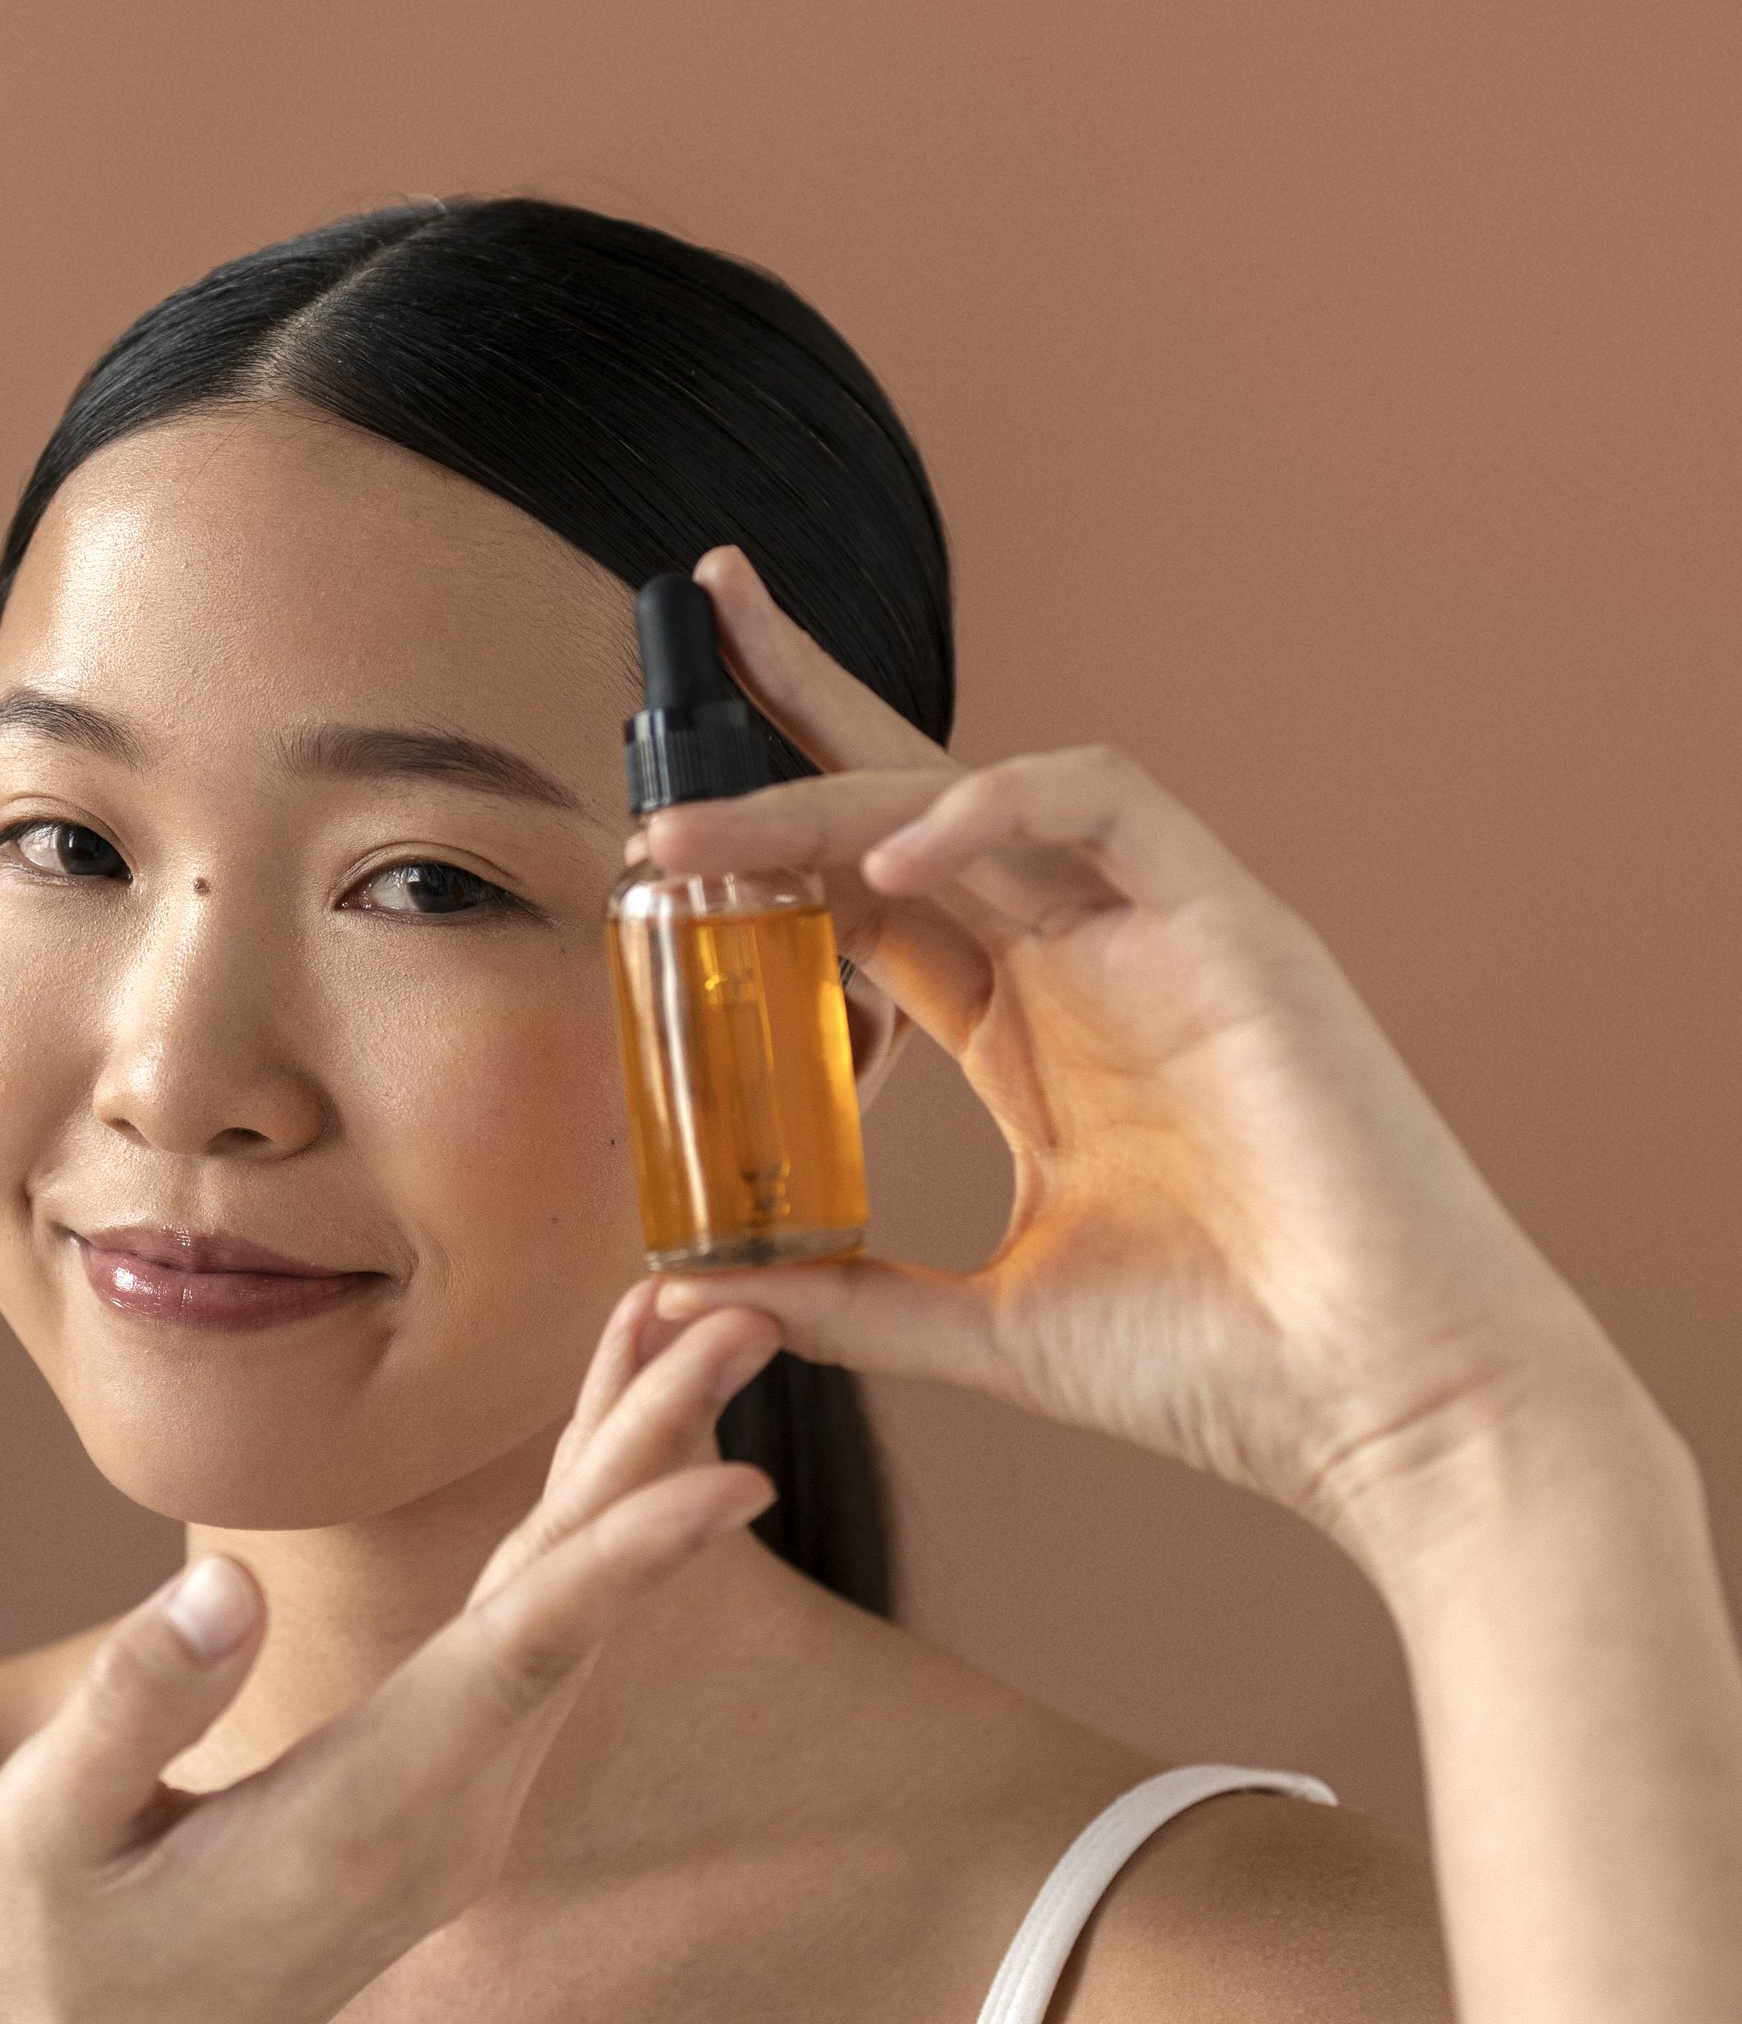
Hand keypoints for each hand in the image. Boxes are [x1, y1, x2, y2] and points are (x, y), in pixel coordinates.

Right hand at [0, 1293, 777, 2023]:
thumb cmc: (59, 1969)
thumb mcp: (44, 1836)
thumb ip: (132, 1707)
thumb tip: (225, 1583)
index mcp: (368, 1814)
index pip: (523, 1656)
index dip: (628, 1557)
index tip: (735, 1479)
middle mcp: (451, 1812)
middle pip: (579, 1604)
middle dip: (662, 1451)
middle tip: (746, 1311)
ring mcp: (462, 1811)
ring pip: (571, 1611)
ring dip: (628, 1469)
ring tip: (684, 1329)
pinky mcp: (446, 1798)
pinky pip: (538, 1638)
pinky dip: (579, 1529)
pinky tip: (597, 1453)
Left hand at [643, 546, 1618, 1558]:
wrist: (1372, 1407)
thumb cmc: (1217, 1367)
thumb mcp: (987, 1330)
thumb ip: (850, 1296)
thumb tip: (698, 1291)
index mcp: (1030, 1038)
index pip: (874, 897)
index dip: (768, 844)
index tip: (651, 830)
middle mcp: (1084, 964)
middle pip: (913, 798)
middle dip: (801, 703)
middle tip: (694, 616)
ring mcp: (1156, 937)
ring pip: (978, 788)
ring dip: (836, 781)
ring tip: (697, 829)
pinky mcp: (1232, 926)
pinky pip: (1103, 802)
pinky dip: (997, 805)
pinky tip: (899, 856)